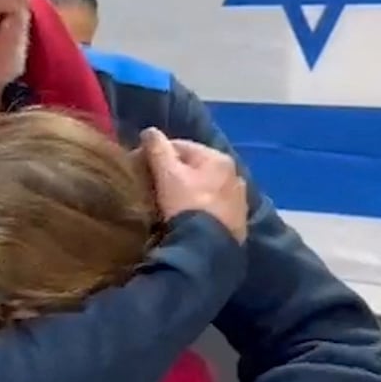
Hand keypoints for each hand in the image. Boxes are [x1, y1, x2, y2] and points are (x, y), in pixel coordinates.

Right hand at [140, 127, 247, 242]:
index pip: (181, 146)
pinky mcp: (238, 224)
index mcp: (218, 158)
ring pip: (206, 189)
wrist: (207, 250)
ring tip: (169, 206)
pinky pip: (213, 209)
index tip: (141, 167)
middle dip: (175, 174)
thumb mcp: (167, 174)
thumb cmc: (186, 205)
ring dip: (189, 192)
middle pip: (195, 168)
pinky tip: (188, 219)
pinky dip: (200, 210)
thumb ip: (157, 148)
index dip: (157, 154)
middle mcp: (235, 175)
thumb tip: (149, 131)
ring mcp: (239, 201)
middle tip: (154, 187)